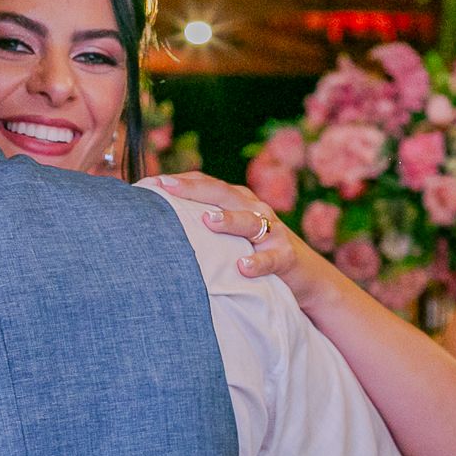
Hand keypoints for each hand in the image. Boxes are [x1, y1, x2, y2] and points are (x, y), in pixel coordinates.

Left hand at [153, 172, 339, 307]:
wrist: (305, 273)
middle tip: (166, 186)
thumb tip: (155, 226)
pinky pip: (272, 257)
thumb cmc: (255, 251)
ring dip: (228, 220)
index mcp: (237, 201)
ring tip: (207, 220)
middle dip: (194, 189)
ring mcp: (272, 231)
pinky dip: (258, 262)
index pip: (207, 184)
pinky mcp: (286, 255)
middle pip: (222, 193)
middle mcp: (254, 209)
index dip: (180, 181)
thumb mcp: (229, 235)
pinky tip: (242, 267)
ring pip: (249, 220)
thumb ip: (201, 227)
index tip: (150, 182)